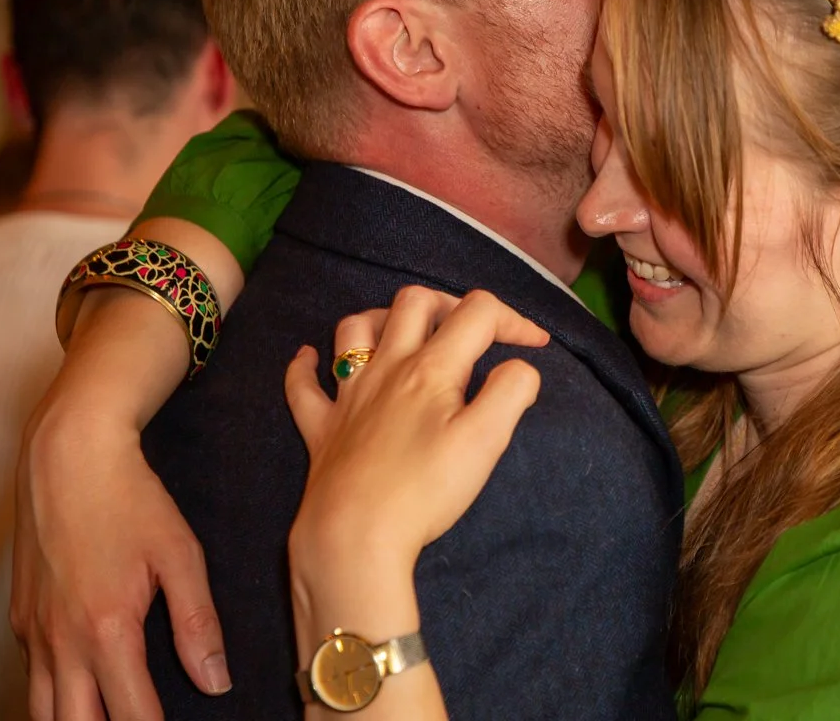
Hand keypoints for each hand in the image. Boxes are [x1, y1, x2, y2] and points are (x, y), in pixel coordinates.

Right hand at [12, 392, 227, 720]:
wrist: (69, 454)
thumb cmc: (129, 498)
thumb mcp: (180, 554)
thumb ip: (198, 623)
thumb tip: (216, 681)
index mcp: (105, 630)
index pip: (131, 716)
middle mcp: (60, 641)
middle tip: (141, 720)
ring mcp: (33, 631)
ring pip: (43, 709)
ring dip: (77, 719)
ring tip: (111, 714)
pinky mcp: (20, 617)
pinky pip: (33, 675)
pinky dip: (56, 692)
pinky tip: (85, 684)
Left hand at [284, 287, 547, 585]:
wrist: (353, 536)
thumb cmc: (425, 489)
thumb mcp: (486, 440)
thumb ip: (510, 392)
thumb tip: (521, 366)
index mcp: (431, 368)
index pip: (477, 314)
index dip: (512, 319)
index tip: (535, 345)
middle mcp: (386, 369)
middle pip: (414, 303)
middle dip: (449, 303)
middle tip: (473, 331)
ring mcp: (347, 397)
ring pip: (354, 328)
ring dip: (382, 318)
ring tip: (404, 331)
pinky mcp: (320, 429)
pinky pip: (303, 386)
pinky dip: (306, 366)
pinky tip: (310, 357)